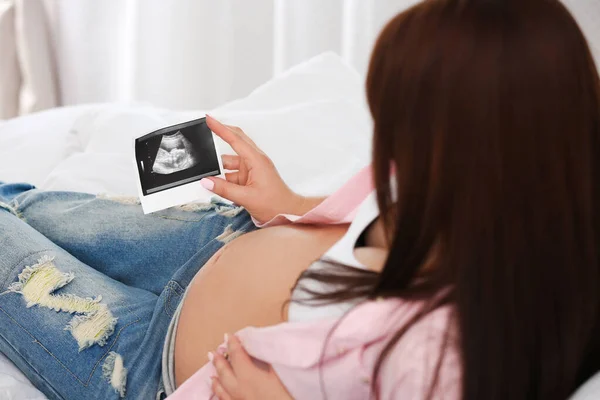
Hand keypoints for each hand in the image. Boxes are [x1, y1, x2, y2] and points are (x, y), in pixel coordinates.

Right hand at [202, 116, 317, 223]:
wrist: (288, 212)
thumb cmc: (276, 204)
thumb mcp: (246, 198)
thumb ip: (224, 189)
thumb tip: (206, 181)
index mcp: (256, 160)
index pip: (235, 139)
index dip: (221, 128)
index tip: (209, 120)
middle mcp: (254, 161)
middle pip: (234, 142)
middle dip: (219, 137)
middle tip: (203, 132)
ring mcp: (252, 169)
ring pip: (230, 162)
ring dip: (219, 168)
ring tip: (205, 174)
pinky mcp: (249, 177)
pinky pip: (231, 174)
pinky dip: (223, 178)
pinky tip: (215, 185)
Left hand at [209, 334, 292, 399]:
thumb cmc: (282, 396)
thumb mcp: (277, 374)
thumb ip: (266, 362)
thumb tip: (260, 351)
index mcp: (248, 376)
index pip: (237, 355)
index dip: (232, 344)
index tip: (229, 336)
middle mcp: (238, 388)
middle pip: (224, 371)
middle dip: (218, 360)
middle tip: (214, 351)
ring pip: (220, 388)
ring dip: (216, 377)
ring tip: (212, 371)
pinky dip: (219, 393)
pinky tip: (219, 392)